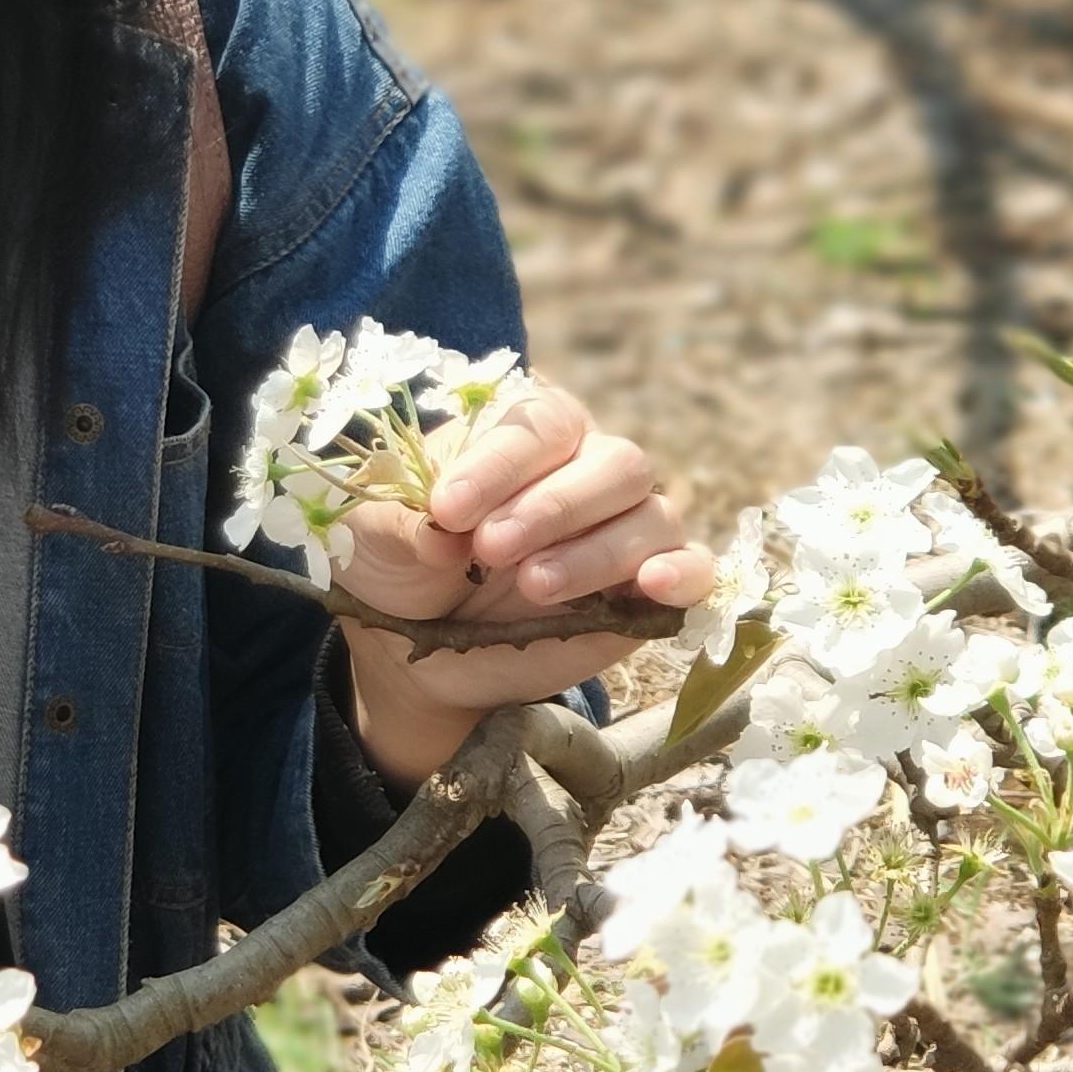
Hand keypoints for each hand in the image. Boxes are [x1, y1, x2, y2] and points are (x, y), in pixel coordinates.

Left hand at [334, 382, 714, 786]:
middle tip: (490, 550)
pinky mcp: (647, 594)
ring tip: (532, 585)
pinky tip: (651, 585)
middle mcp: (590, 470)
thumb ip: (403, 526)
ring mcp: (626, 531)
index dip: (499, 464)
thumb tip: (440, 534)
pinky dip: (682, 575)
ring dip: (595, 552)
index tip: (448, 510)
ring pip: (651, 517)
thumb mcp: (378, 538)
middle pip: (613, 463)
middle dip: (553, 507)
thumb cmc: (404, 564)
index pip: (539, 424)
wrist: (421, 648)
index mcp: (530, 434)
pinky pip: (694, 570)